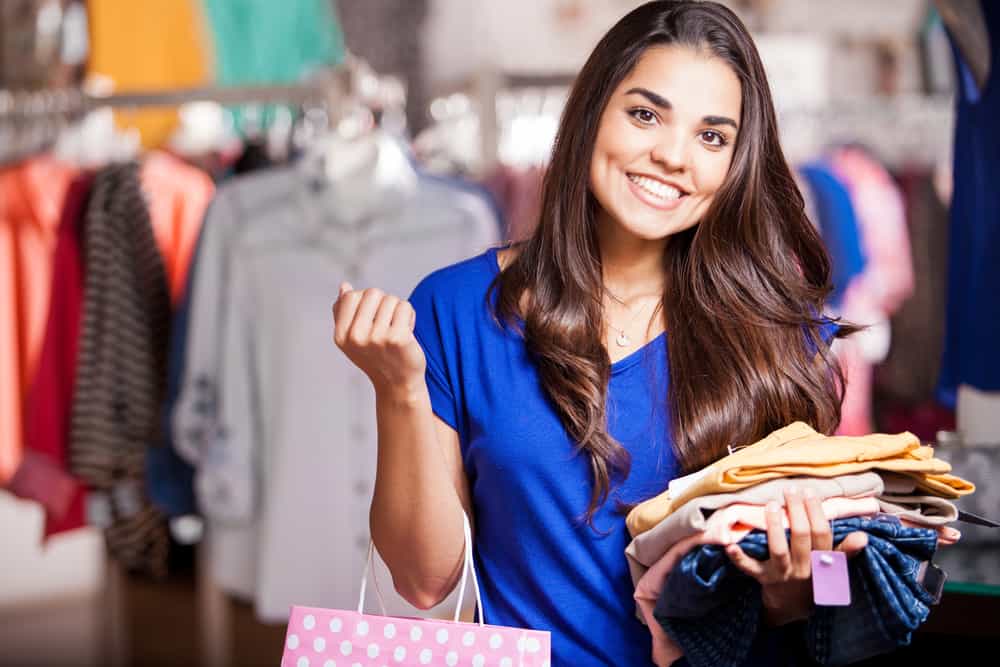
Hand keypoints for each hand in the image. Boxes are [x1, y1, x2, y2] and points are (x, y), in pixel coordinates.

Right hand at [332, 282, 426, 394]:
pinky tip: (407, 333)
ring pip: (391, 299)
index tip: (371, 320)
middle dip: (383, 304)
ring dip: (398, 311)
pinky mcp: (398, 338)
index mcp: (341, 335)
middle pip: (372, 293)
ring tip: (396, 330)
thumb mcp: (353, 338)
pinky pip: (405, 307)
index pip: (351, 296)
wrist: (398, 384)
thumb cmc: (377, 356)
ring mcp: (377, 338)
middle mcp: (356, 337)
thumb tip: (344, 286)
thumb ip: (344, 312)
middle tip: (387, 325)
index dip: (366, 302)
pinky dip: (409, 316)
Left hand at [725, 487, 868, 625]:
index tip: (810, 492)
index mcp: (821, 562)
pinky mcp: (763, 579)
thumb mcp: (833, 568)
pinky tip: (730, 544)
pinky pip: (750, 568)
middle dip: (797, 511)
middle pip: (802, 537)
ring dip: (774, 527)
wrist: (794, 609)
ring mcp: (782, 574)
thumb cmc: (813, 578)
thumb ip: (845, 551)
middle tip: (790, 490)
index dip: (816, 512)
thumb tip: (863, 536)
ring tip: (771, 505)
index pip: (822, 534)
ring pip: (779, 550)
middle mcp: (803, 568)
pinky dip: (739, 558)